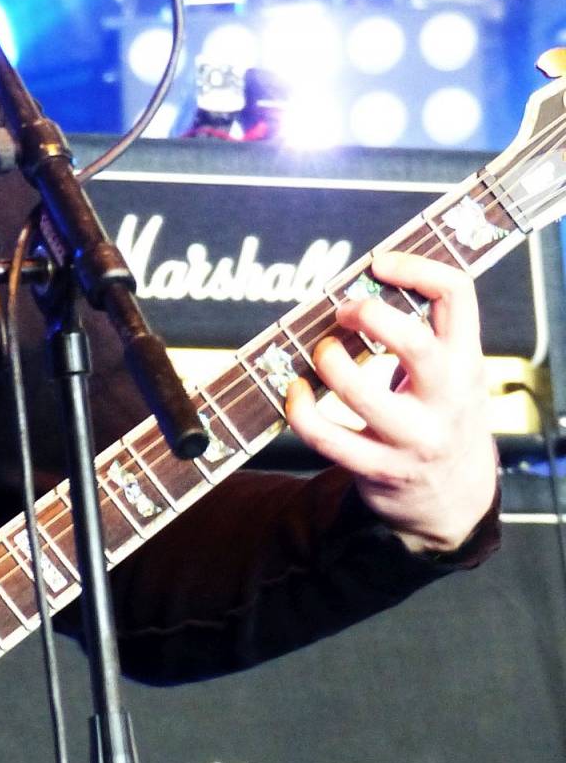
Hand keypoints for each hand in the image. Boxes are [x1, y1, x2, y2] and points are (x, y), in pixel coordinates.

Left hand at [284, 249, 496, 552]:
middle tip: (344, 311)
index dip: (416, 267)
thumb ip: (427, 331)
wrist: (454, 497)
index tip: (379, 264)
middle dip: (369, 316)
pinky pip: (327, 437)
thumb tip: (365, 278)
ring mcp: (414, 438)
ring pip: (363, 394)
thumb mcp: (455, 372)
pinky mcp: (379, 468)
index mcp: (466, 360)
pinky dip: (300, 409)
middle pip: (414, 344)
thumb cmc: (441, 413)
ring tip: (321, 351)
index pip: (457, 295)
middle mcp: (447, 398)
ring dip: (329, 363)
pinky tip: (295, 391)